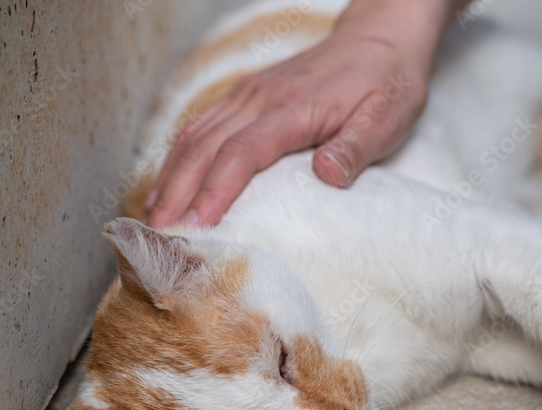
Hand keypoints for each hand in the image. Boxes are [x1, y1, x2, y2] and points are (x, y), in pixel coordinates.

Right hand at [146, 0, 457, 229]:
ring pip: (194, 136)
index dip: (215, 191)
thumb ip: (356, 148)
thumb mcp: (387, 118)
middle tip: (160, 238)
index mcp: (293, 107)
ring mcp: (248, 94)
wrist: (381, 38)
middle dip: (177, 194)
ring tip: (153, 221)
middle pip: (204, 148)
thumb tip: (326, 176)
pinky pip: (201, 126)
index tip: (197, 226)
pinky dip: (177, 158)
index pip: (242, 153)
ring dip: (170, 179)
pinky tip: (167, 185)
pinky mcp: (245, 95)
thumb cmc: (387, 83)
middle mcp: (260, 98)